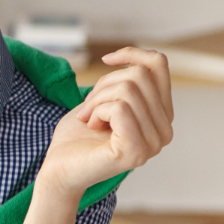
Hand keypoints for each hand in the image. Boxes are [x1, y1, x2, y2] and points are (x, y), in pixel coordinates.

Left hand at [39, 46, 173, 196]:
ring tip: (89, 119)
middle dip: (105, 84)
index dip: (131, 53)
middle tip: (88, 107)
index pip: (159, 64)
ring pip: (129, 90)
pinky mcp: (136, 152)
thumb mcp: (105, 98)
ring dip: (97, 100)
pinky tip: (92, 128)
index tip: (106, 60)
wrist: (59, 169)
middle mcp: (165, 131)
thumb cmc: (78, 135)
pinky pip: (120, 108)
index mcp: (162, 116)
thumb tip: (139, 58)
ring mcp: (153, 144)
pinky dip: (97, 112)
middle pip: (140, 75)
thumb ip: (128, 81)